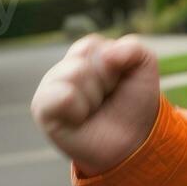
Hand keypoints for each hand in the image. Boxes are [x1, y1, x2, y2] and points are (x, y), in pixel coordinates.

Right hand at [30, 33, 159, 177]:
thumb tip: (107, 54)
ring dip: (94, 95)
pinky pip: (60, 96)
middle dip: (105, 80)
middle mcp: (63, 68)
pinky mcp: (43, 110)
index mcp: (84, 55)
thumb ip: (133, 47)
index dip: (114, 65)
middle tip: (106, 98)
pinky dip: (78, 108)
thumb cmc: (134, 103)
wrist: (133, 140)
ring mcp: (50, 88)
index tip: (117, 82)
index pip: (93, 45)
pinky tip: (80, 118)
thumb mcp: (143, 67)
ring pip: (74, 73)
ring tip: (94, 108)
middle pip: (83, 58)